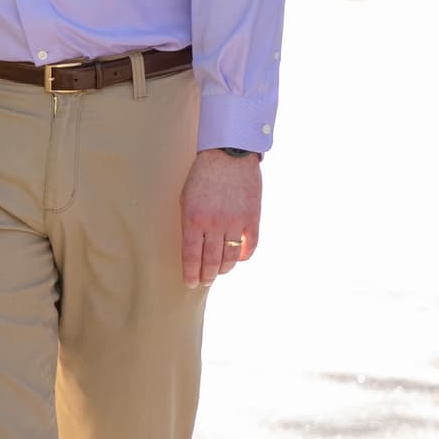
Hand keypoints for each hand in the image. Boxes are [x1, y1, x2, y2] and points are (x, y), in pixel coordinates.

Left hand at [180, 148, 262, 284]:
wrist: (228, 156)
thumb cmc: (202, 176)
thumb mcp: (186, 199)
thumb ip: (189, 224)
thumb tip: (193, 248)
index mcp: (193, 219)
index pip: (191, 256)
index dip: (191, 273)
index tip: (190, 283)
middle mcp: (214, 224)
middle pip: (211, 261)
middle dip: (207, 275)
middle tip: (205, 282)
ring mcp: (235, 222)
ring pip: (230, 257)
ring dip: (224, 268)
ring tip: (219, 272)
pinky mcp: (253, 218)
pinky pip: (250, 246)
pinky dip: (243, 256)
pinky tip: (237, 258)